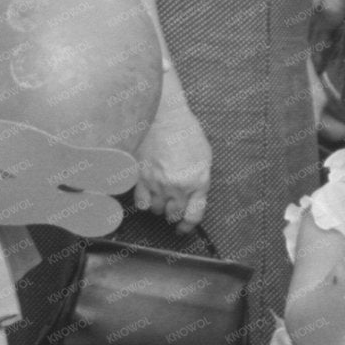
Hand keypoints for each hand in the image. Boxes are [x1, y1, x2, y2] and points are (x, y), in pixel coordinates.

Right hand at [133, 103, 210, 231]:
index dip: (188, 226)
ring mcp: (158, 183)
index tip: (183, 229)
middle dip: (173, 212)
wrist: (164, 115)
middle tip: (171, 205)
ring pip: (156, 210)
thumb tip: (194, 198)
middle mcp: (178, 186)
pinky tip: (146, 192)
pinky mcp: (140, 178)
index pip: (194, 216)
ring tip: (159, 193)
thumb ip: (200, 180)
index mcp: (198, 181)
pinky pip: (140, 203)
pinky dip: (143, 201)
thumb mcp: (204, 156)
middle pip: (173, 215)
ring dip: (158, 205)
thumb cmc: (185, 131)